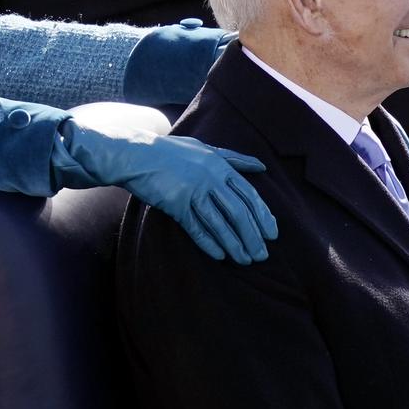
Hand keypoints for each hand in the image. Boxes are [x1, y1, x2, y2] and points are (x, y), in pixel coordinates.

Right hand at [53, 119, 276, 263]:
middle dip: (253, 235)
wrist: (135, 155)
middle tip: (262, 254)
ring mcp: (193, 190)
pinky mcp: (175, 203)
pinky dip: (209, 242)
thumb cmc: (170, 152)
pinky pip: (196, 227)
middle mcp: (210, 177)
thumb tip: (261, 166)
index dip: (262, 215)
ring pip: (220, 222)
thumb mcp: (203, 148)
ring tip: (245, 259)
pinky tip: (220, 255)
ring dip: (235, 244)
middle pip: (238, 211)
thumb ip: (233, 158)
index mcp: (219, 164)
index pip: (249, 194)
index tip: (272, 234)